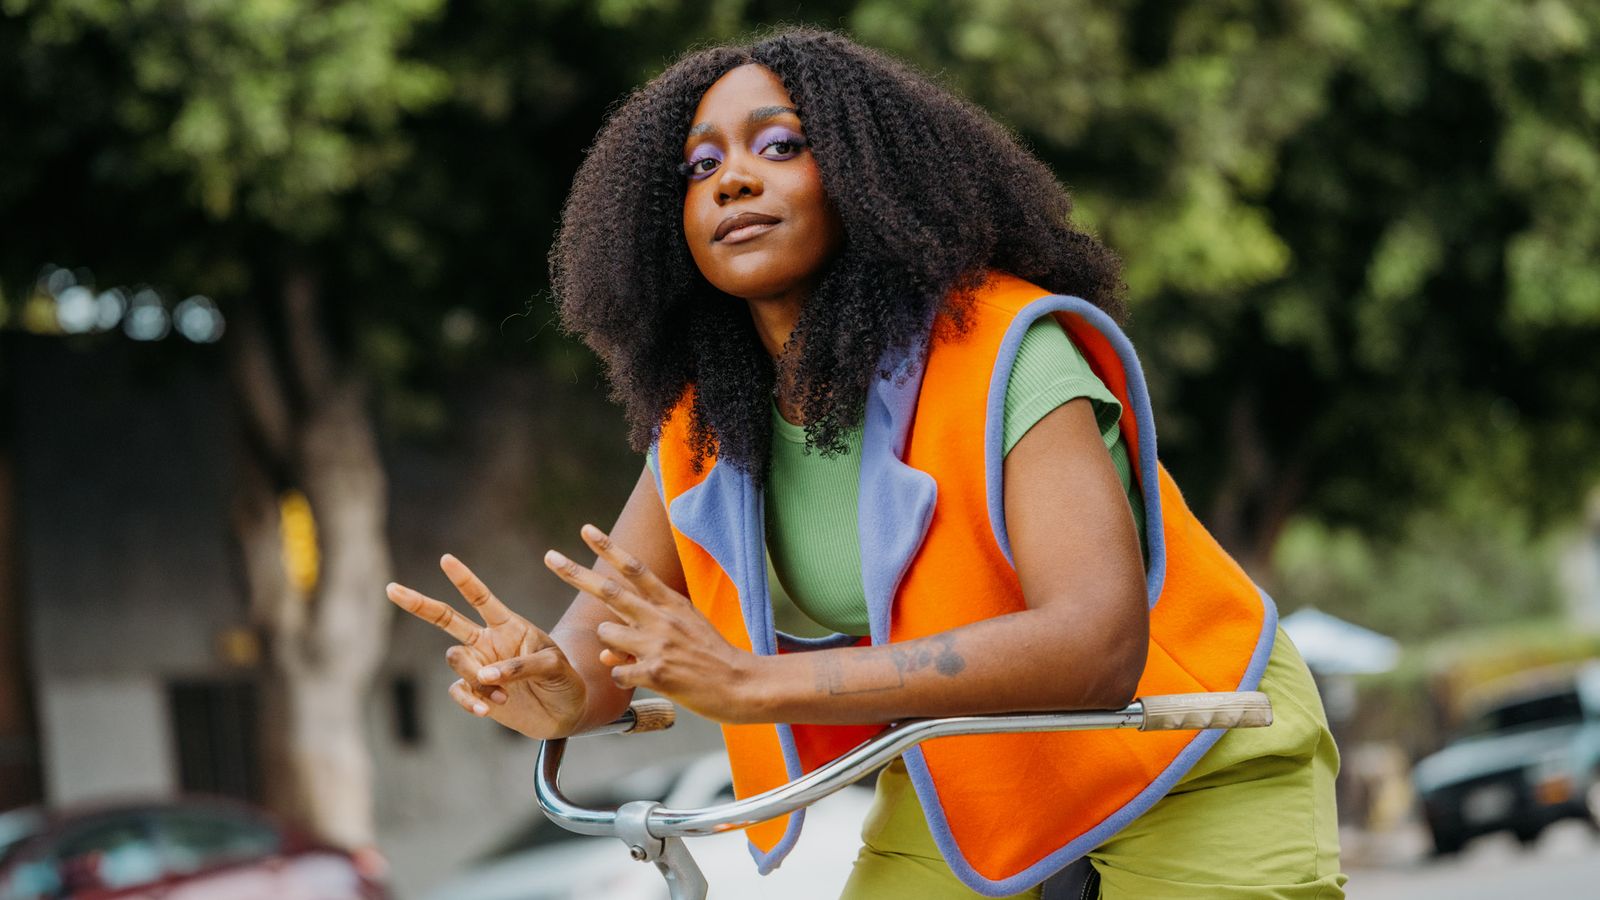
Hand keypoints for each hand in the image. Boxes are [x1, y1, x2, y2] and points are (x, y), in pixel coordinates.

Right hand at [386, 555, 588, 738]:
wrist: (566, 712)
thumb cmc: (564, 680)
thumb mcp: (553, 666)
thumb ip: (520, 666)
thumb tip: (485, 677)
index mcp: (508, 624)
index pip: (481, 598)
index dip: (464, 579)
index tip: (446, 559)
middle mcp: (488, 641)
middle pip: (446, 618)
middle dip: (419, 604)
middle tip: (391, 589)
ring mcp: (479, 666)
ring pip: (456, 660)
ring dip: (475, 676)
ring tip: (503, 695)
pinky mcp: (476, 692)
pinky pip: (459, 691)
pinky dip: (470, 701)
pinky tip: (487, 709)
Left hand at [536, 523, 764, 723]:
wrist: (741, 685)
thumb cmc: (712, 657)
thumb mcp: (684, 632)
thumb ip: (643, 634)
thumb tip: (605, 650)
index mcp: (670, 603)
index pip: (635, 568)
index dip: (608, 547)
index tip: (586, 529)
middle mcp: (661, 618)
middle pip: (609, 591)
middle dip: (576, 573)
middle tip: (550, 557)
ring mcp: (657, 644)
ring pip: (607, 636)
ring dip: (612, 646)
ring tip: (641, 658)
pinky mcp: (655, 673)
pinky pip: (616, 671)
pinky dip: (622, 677)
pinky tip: (646, 680)